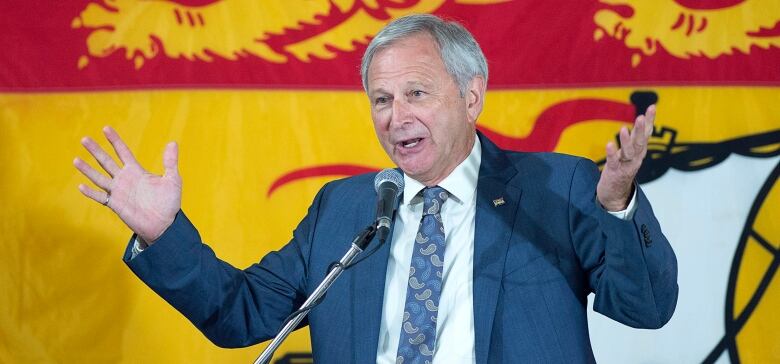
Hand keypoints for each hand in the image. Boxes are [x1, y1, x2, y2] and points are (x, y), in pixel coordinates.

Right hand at [74, 126, 181, 242]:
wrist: (164, 224)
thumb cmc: (169, 203)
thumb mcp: (172, 180)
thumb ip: (170, 162)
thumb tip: (173, 143)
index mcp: (136, 171)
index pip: (123, 152)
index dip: (115, 140)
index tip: (105, 128)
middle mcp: (124, 179)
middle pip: (107, 161)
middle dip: (96, 150)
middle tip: (84, 139)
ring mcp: (118, 192)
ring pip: (99, 177)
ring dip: (88, 169)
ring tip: (76, 160)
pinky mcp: (116, 205)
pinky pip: (101, 198)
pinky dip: (91, 193)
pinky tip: (81, 186)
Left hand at [597, 104, 655, 210]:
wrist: (616, 193)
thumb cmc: (622, 168)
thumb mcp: (631, 151)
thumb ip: (636, 137)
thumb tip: (643, 119)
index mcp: (640, 151)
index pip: (646, 133)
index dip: (650, 121)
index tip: (652, 107)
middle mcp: (636, 157)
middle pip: (640, 142)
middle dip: (641, 129)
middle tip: (641, 117)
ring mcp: (626, 165)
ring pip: (628, 152)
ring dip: (626, 141)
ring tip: (623, 129)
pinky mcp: (614, 172)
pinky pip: (614, 162)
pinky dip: (612, 153)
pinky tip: (609, 144)